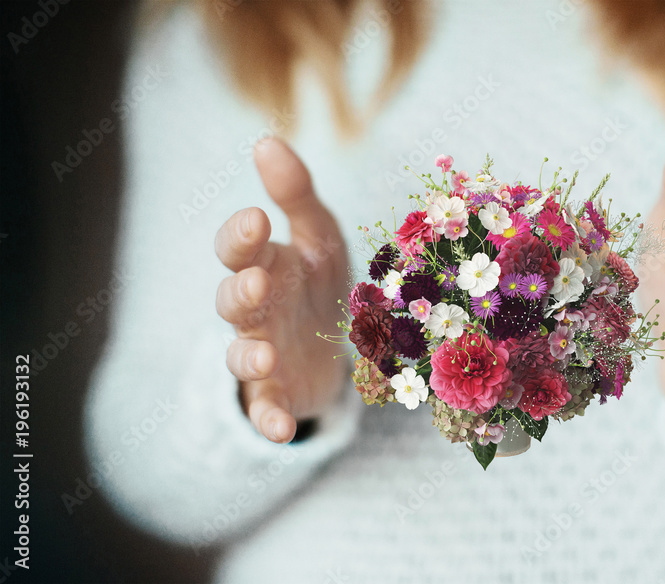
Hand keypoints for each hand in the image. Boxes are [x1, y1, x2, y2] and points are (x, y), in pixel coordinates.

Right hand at [215, 137, 349, 443]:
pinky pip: (265, 407)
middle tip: (255, 281)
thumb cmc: (317, 281)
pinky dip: (269, 419)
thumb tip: (266, 139)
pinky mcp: (276, 392)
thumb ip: (296, 193)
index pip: (239, 247)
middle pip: (233, 300)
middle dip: (240, 291)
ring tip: (261, 353)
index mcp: (264, 263)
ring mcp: (262, 351)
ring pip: (241, 352)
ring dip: (247, 353)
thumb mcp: (319, 234)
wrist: (331, 345)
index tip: (258, 219)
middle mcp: (256, 308)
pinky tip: (282, 431)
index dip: (243, 235)